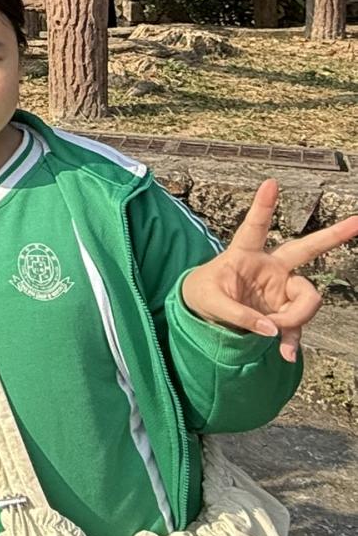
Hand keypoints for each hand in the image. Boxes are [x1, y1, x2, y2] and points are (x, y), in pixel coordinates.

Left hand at [180, 178, 357, 361]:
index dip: (263, 206)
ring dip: (294, 318)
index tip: (271, 182)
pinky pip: (297, 325)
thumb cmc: (202, 295)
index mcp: (244, 254)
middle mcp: (270, 267)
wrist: (204, 315)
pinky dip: (291, 339)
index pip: (254, 227)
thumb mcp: (208, 302)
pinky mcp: (285, 309)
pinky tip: (284, 353)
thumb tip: (271, 329)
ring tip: (269, 331)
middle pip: (306, 249)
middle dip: (333, 235)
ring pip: (307, 298)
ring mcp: (281, 288)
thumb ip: (238, 314)